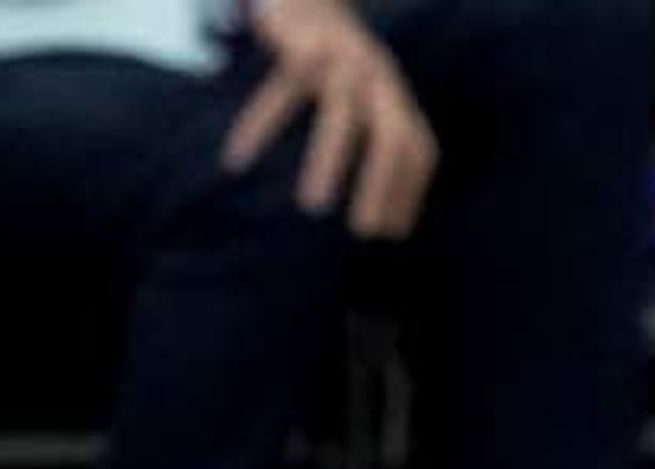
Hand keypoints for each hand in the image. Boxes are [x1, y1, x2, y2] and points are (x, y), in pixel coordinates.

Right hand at [225, 0, 439, 239]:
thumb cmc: (336, 58)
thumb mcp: (366, 91)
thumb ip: (375, 132)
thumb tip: (376, 207)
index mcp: (397, 95)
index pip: (417, 152)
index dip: (409, 193)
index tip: (392, 235)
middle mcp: (378, 79)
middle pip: (392, 137)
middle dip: (381, 186)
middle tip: (363, 233)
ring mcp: (342, 61)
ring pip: (341, 115)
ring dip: (329, 163)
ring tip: (313, 209)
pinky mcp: (302, 47)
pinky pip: (280, 93)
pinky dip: (260, 127)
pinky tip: (238, 159)